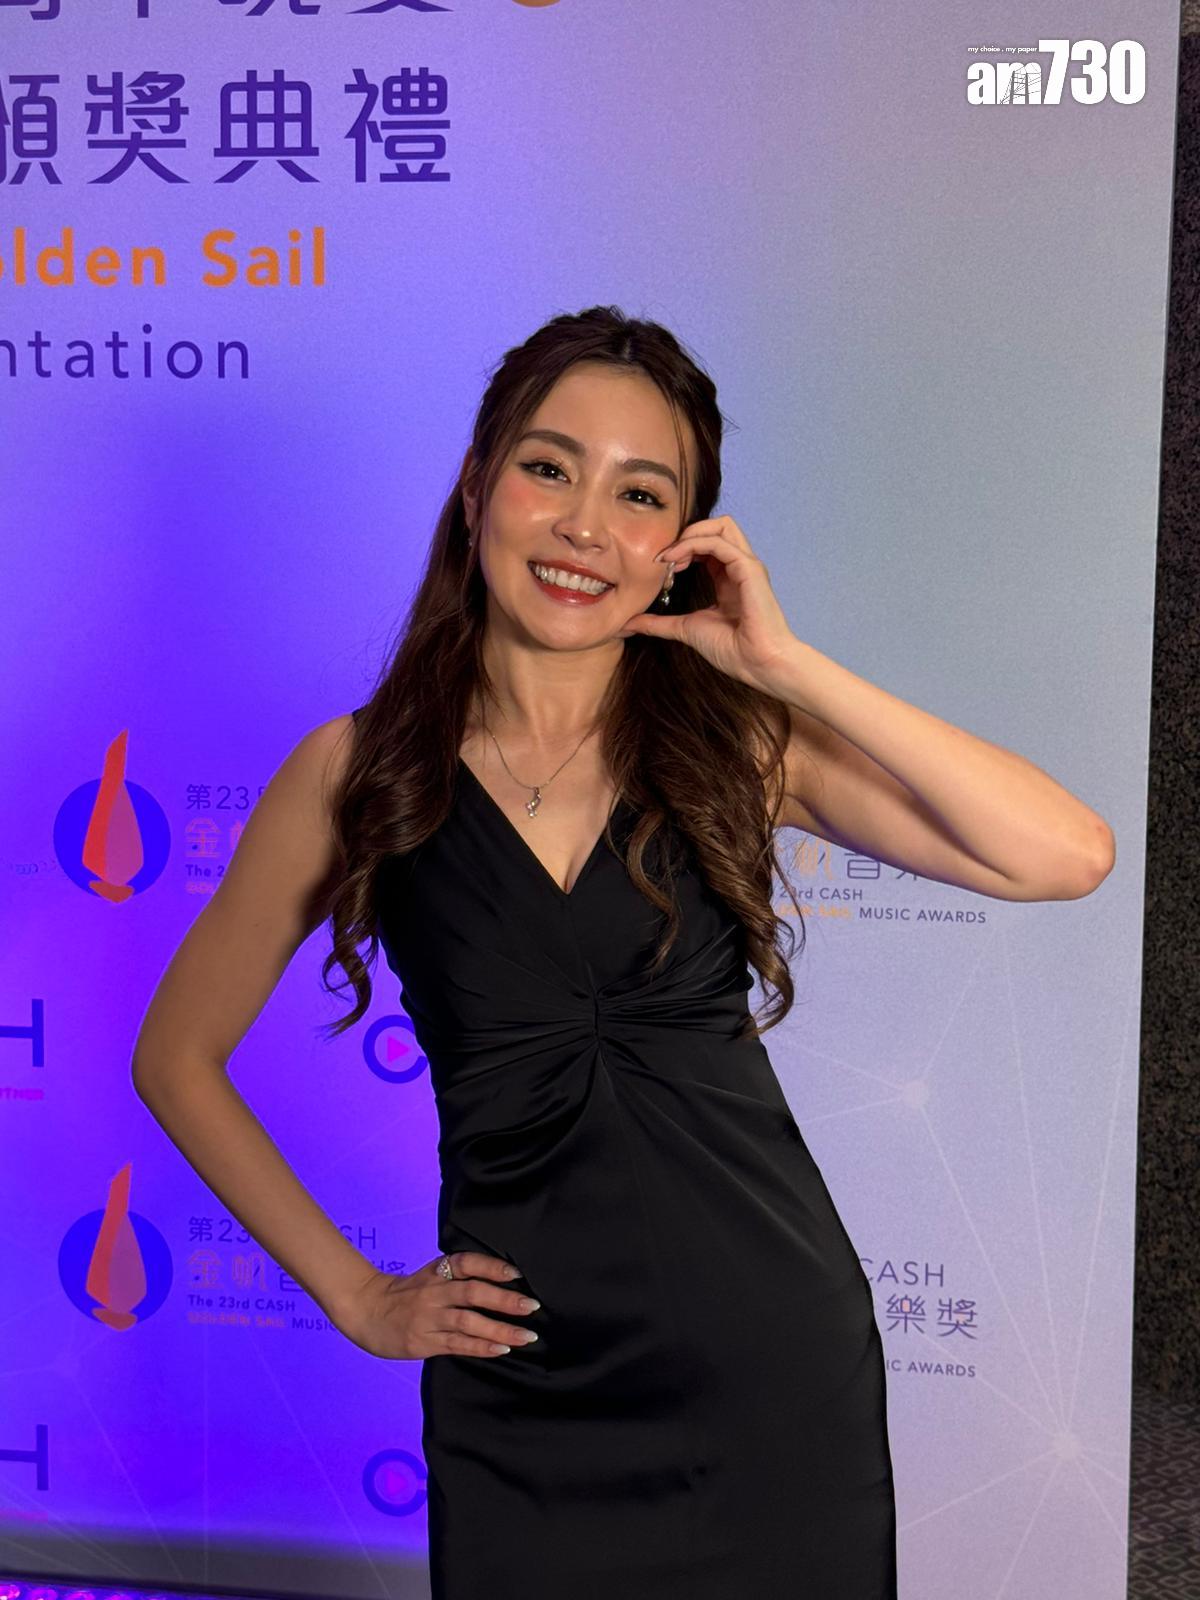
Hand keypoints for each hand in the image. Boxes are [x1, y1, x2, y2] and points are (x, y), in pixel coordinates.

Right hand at [333, 1251, 541, 1360]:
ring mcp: (429, 1317)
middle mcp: (435, 1291)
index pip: (467, 1263)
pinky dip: (481, 1347)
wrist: (365, 1310)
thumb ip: (456, 1279)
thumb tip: (499, 1285)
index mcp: (437, 1271)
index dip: (492, 1266)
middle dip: (505, 1300)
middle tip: (532, 1306)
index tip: (516, 1273)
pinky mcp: (424, 1341)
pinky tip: (501, 1350)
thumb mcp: (429, 1276)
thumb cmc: (405, 1294)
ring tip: (526, 1336)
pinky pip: (457, 1344)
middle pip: (473, 1292)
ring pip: (469, 1322)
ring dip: (501, 1329)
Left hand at [617, 514, 797, 691]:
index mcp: (728, 577)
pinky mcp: (749, 569)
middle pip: (717, 526)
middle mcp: (739, 566)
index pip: (707, 544)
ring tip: (669, 556)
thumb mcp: (685, 629)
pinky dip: (693, 544)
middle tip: (664, 557)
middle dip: (686, 533)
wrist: (757, 664)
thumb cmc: (732, 650)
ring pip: (722, 525)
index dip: (681, 547)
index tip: (659, 566)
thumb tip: (628, 624)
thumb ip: (659, 623)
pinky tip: (675, 561)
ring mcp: (747, 565)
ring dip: (690, 534)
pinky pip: (719, 542)